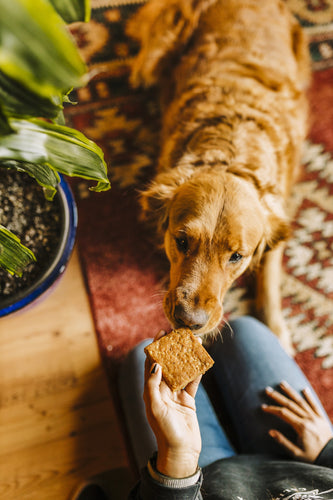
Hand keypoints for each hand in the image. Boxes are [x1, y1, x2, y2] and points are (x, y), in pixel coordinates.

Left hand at [144, 333, 201, 477]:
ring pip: (182, 370)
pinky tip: (202, 360)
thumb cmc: (165, 432)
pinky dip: (197, 371)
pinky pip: (193, 381)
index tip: (161, 333)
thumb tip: (156, 364)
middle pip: (168, 364)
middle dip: (173, 349)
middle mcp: (162, 390)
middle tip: (180, 334)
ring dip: (187, 357)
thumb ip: (153, 385)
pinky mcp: (188, 400)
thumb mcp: (156, 408)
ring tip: (195, 343)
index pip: (151, 364)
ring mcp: (175, 394)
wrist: (181, 452)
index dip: (155, 348)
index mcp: (151, 391)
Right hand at [262, 380, 332, 462]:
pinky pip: (315, 405)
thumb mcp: (297, 454)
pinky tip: (304, 389)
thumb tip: (270, 431)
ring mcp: (316, 417)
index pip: (283, 413)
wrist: (331, 458)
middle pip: (290, 404)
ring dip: (291, 391)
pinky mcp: (322, 418)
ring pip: (301, 401)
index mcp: (301, 427)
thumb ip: (283, 442)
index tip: (263, 406)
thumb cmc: (313, 457)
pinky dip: (310, 396)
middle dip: (277, 396)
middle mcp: (308, 419)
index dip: (272, 409)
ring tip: (282, 383)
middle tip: (267, 390)